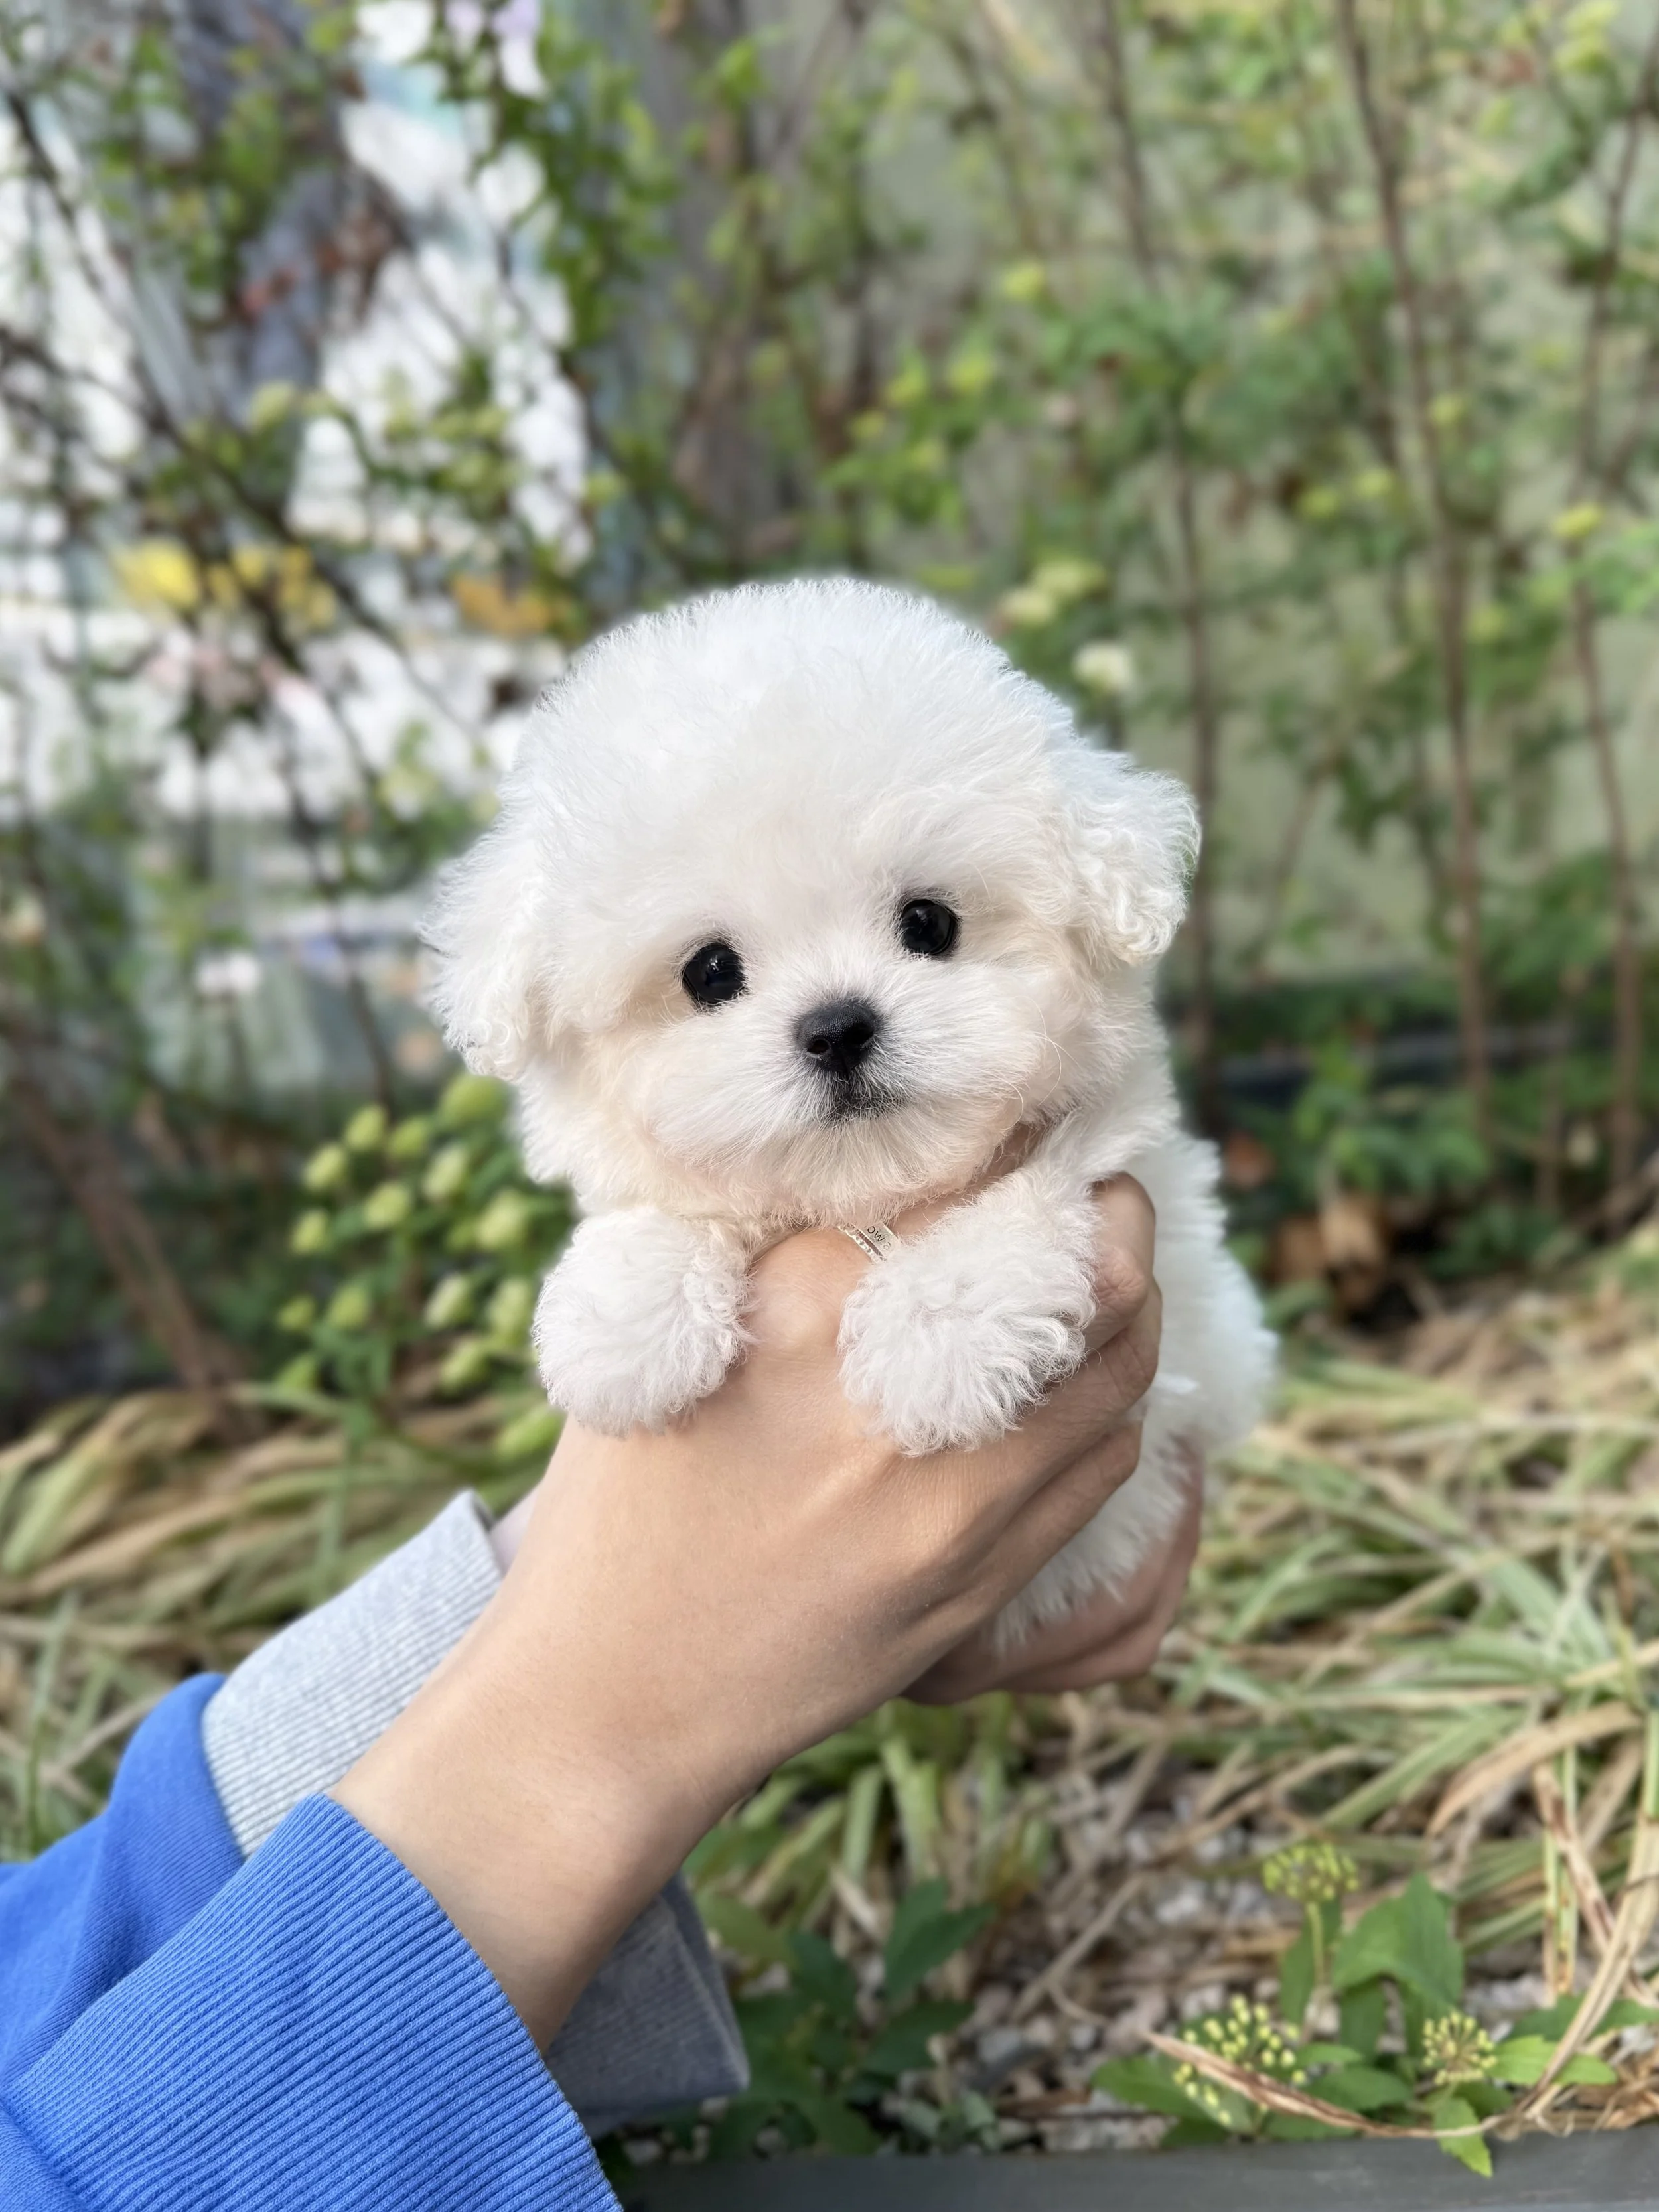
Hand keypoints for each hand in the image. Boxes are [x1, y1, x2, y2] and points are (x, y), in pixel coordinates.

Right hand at [335, 1177, 1159, 2049]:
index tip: (1031, 1135)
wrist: (612, 1699)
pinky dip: (1106, 1413)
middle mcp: (895, 1392)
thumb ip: (781, 1255)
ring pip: (1116, 1375)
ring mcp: (955, 1498)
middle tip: (1105, 1196)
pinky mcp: (983, 1578)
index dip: (1018, 1148)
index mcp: (803, 1301)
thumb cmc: (620, 1507)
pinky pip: (1099, 1469)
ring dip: (1126, 1317)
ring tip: (1108, 1282)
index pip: (968, 1185)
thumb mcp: (667, 1338)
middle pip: (1083, 1277)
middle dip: (1111, 1220)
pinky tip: (1077, 1392)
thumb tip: (901, 1183)